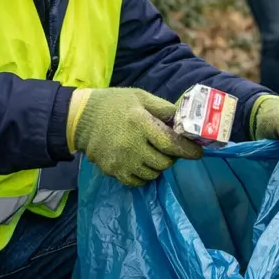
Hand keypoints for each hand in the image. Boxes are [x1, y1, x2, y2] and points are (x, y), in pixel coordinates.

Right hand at [70, 88, 203, 186]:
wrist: (80, 118)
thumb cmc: (113, 104)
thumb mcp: (140, 97)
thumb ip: (163, 108)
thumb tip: (184, 119)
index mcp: (140, 123)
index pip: (171, 143)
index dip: (188, 150)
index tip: (198, 153)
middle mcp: (131, 145)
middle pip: (164, 162)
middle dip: (172, 157)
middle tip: (169, 149)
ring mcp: (121, 161)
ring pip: (153, 173)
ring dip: (158, 166)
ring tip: (153, 154)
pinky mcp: (112, 171)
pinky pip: (137, 182)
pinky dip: (144, 175)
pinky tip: (141, 163)